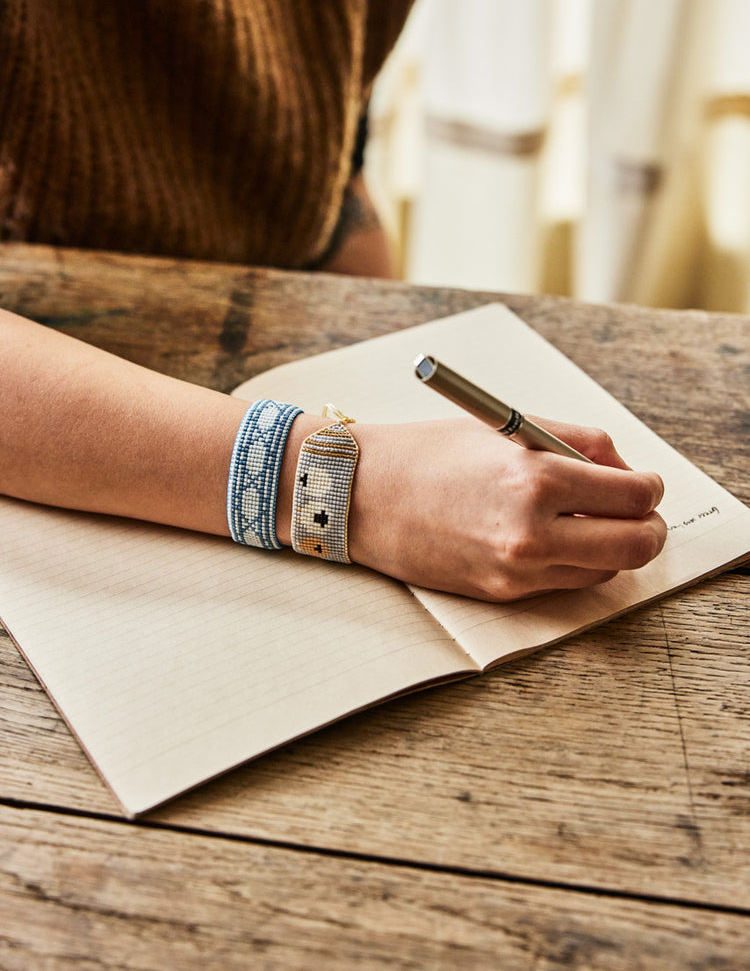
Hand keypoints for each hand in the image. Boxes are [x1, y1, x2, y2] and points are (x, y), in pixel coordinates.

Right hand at [346, 416, 666, 601]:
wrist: (361, 494)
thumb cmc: (430, 452)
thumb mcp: (508, 428)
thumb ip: (577, 442)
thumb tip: (623, 468)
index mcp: (536, 479)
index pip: (632, 495)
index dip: (648, 487)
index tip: (643, 482)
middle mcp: (532, 532)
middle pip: (635, 545)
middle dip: (648, 526)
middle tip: (639, 512)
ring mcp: (517, 571)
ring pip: (606, 570)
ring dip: (611, 546)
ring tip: (590, 521)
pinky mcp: (502, 593)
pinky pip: (565, 583)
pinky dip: (574, 562)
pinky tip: (555, 537)